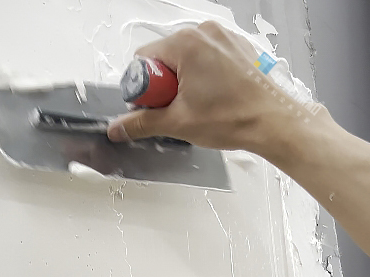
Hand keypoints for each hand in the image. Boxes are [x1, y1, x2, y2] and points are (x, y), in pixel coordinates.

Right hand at [107, 21, 318, 156]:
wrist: (274, 122)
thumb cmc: (236, 117)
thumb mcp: (177, 123)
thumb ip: (140, 124)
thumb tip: (118, 127)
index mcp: (187, 44)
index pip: (143, 60)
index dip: (144, 88)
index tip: (157, 105)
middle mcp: (204, 33)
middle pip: (163, 58)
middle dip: (164, 85)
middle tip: (179, 107)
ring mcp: (222, 38)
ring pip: (184, 59)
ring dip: (182, 82)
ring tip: (197, 103)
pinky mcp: (234, 47)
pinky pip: (204, 58)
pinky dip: (201, 76)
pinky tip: (211, 96)